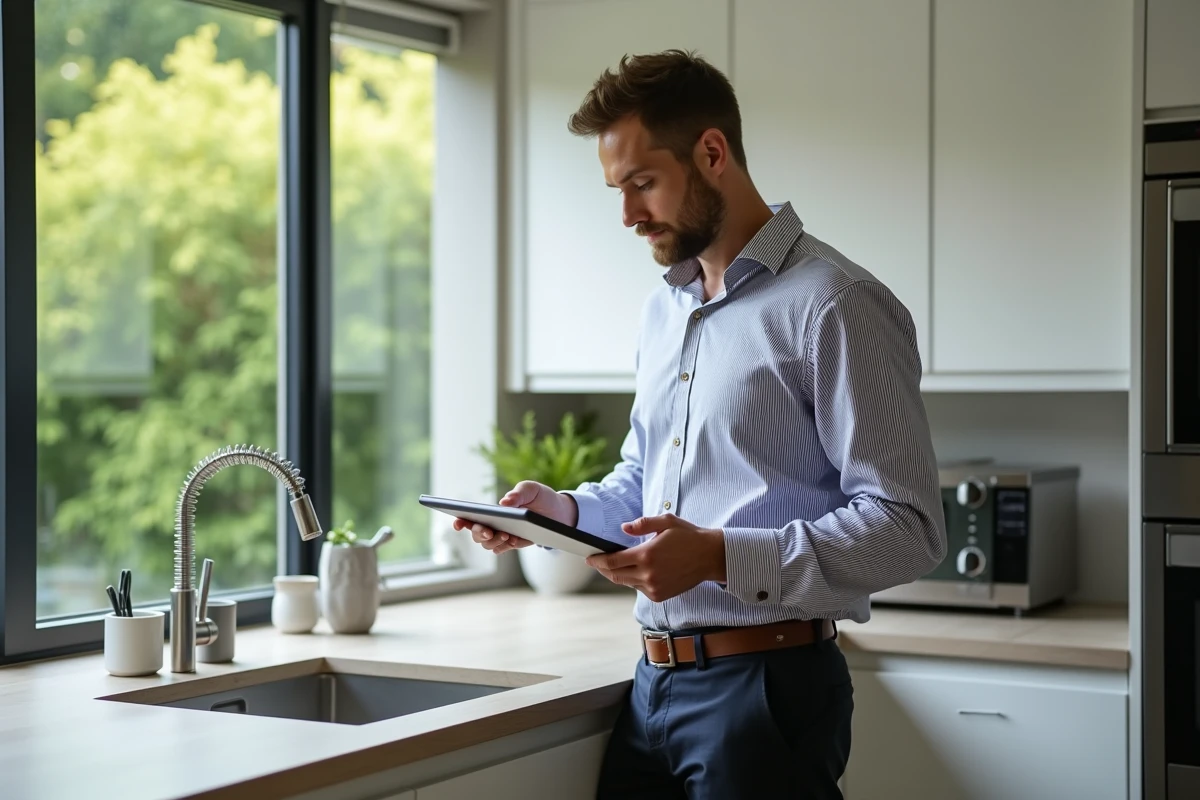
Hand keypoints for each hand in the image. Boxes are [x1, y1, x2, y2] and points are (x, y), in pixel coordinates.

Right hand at [452, 480, 578, 555]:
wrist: (560, 513)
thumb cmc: (540, 497)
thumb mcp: (531, 489)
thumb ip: (518, 493)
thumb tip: (504, 503)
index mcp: (492, 509)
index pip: (470, 516)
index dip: (460, 520)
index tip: (458, 522)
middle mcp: (494, 523)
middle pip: (475, 533)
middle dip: (478, 532)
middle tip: (488, 530)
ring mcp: (502, 535)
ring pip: (486, 544)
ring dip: (492, 541)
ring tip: (506, 535)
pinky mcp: (514, 543)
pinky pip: (501, 549)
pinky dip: (503, 546)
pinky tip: (512, 540)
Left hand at [585, 513, 725, 601]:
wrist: (710, 557)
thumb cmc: (688, 536)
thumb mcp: (666, 522)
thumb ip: (642, 524)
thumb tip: (623, 529)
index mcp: (646, 555)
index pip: (612, 562)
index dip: (597, 560)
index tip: (588, 557)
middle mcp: (648, 575)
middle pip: (614, 575)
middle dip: (602, 569)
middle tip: (596, 561)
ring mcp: (654, 587)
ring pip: (626, 582)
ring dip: (618, 574)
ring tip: (614, 564)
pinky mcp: (659, 595)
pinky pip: (639, 588)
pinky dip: (633, 580)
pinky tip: (635, 571)